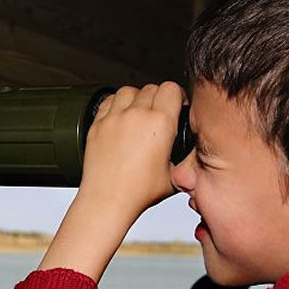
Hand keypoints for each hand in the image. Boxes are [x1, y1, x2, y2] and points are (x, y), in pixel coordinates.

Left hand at [36, 82, 183, 280]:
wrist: (107, 200)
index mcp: (159, 124)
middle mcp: (136, 115)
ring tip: (139, 114)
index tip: (176, 107)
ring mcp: (114, 118)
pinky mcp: (97, 124)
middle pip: (151, 88)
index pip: (172, 89)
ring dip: (136, 98)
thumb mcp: (174, 175)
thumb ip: (185, 157)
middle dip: (158, 99)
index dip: (177, 97)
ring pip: (129, 90)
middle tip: (158, 116)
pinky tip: (120, 117)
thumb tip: (191, 149)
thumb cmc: (138, 192)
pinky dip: (116, 104)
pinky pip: (108, 101)